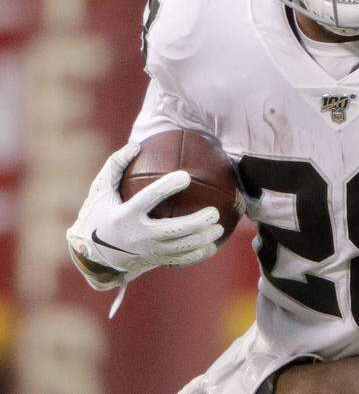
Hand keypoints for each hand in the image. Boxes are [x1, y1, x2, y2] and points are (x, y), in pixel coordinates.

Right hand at [66, 143, 223, 288]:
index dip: (166, 187)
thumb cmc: (98, 214)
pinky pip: (179, 260)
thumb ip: (116, 166)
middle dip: (195, 222)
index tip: (185, 176)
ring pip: (180, 248)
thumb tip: (137, 145)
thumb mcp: (100, 190)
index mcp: (124, 216)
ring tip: (219, 226)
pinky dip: (196, 255)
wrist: (91, 255)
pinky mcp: (154, 260)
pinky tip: (213, 246)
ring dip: (202, 239)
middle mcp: (137, 236)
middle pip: (171, 230)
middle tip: (214, 212)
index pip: (148, 199)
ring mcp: (147, 251)